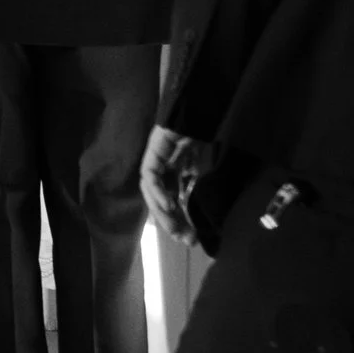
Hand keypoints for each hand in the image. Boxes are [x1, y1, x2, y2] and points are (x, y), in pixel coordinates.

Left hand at [141, 126, 198, 243]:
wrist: (197, 113)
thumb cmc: (202, 137)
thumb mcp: (203, 168)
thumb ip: (198, 185)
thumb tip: (203, 210)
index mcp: (173, 173)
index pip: (171, 201)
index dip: (179, 220)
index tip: (190, 238)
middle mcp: (161, 169)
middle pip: (159, 200)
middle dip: (170, 222)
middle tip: (184, 239)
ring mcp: (155, 161)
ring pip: (151, 192)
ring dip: (162, 212)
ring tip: (175, 228)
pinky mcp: (151, 153)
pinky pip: (150, 176)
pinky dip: (158, 192)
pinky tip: (169, 204)